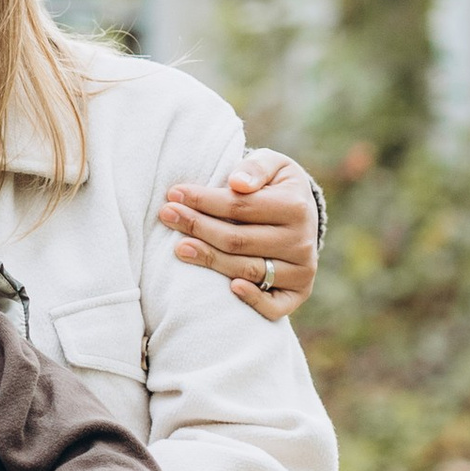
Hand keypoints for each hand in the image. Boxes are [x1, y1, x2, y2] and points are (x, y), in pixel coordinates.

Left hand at [159, 150, 320, 320]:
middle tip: (167, 216)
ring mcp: (301, 270)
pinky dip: (254, 300)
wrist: (302, 213)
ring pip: (247, 270)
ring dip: (210, 260)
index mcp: (295, 207)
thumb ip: (255, 168)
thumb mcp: (273, 164)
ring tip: (179, 248)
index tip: (174, 194)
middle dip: (198, 228)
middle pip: (238, 240)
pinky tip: (230, 288)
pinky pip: (275, 306)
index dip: (204, 201)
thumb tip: (237, 183)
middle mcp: (302, 242)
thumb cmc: (276, 185)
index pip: (240, 206)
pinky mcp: (298, 293)